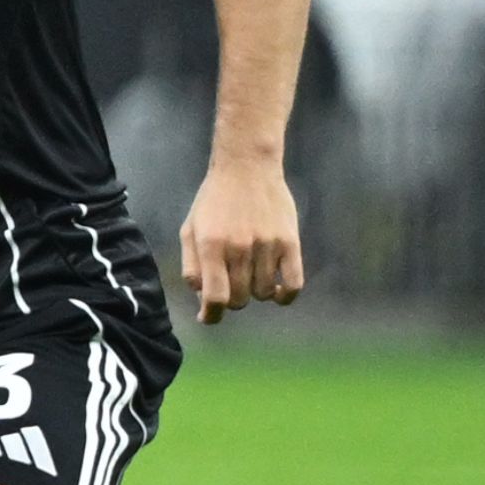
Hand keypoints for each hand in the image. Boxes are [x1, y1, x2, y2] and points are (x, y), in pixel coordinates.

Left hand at [177, 156, 303, 321]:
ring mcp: (267, 246)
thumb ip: (191, 264)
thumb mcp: (189, 229)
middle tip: (228, 288)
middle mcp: (240, 248)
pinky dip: (286, 296)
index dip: (211, 315)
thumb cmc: (213, 201)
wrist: (247, 167)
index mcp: (210, 245)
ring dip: (254, 293)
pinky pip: (294, 284)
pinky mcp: (290, 242)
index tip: (208, 317)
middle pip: (239, 299)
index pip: (214, 296)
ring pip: (263, 293)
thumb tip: (202, 296)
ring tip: (249, 279)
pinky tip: (277, 292)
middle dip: (230, 301)